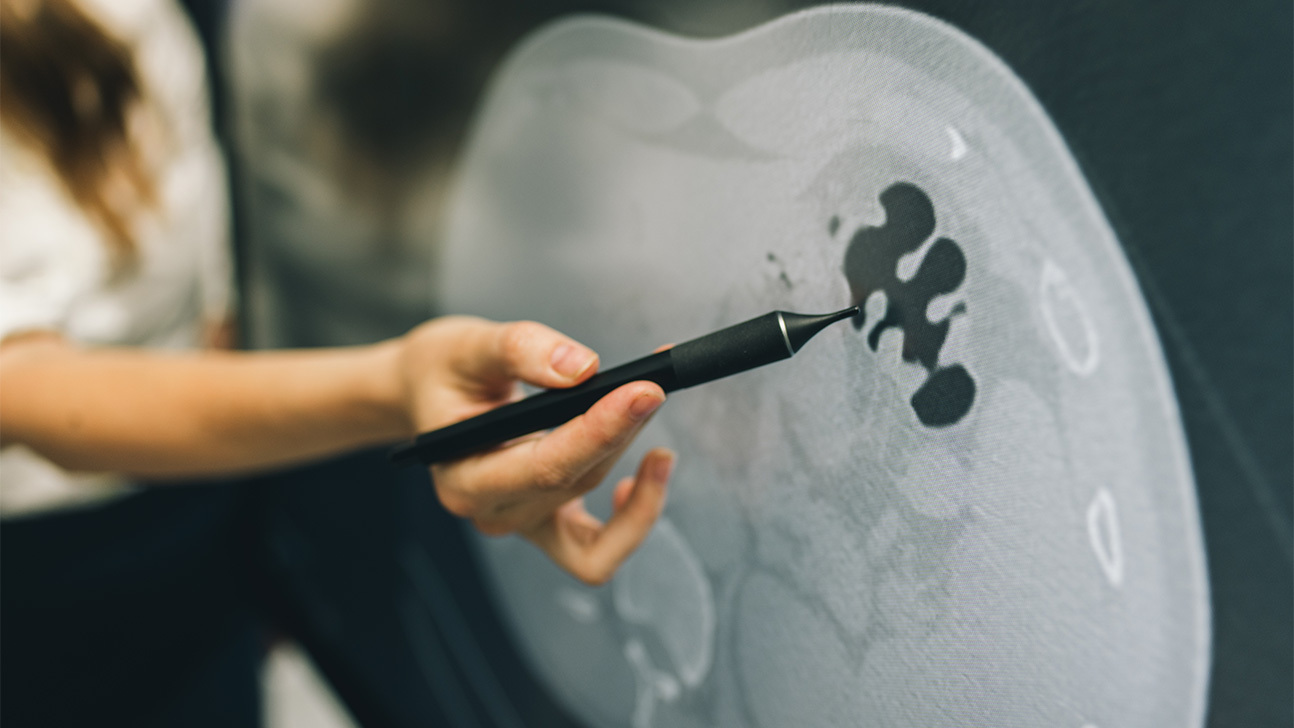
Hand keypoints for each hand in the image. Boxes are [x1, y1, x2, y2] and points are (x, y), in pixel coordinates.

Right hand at [398, 316, 674, 584]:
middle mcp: (493, 511)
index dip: (602, 430)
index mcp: (465, 477)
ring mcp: (524, 523)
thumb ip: (521, 350)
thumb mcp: (467, 346)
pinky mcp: (549, 522)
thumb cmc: (441, 372)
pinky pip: (599, 549)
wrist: (429, 393)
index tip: (643, 391)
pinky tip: (645, 473)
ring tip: (649, 413)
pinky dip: (632, 519)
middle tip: (655, 381)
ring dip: (636, 472)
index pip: (545, 466)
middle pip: (577, 482)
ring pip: (597, 517)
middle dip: (623, 430)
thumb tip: (582, 368)